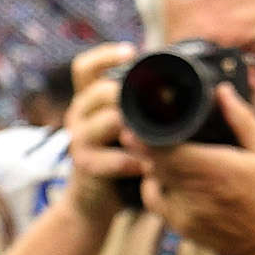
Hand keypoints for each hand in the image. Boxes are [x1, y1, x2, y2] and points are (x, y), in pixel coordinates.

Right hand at [60, 43, 146, 224]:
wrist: (93, 202)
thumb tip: (175, 80)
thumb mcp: (123, 126)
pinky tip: (151, 165)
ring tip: (160, 134)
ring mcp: (79, 141)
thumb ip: (136, 105)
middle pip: (101, 90)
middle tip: (162, 102)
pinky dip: (137, 161)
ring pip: (110, 121)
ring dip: (139, 128)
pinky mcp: (86, 167)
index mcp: (88, 100)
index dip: (105, 55)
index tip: (132, 52)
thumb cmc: (117, 157)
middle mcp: (78, 115)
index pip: (85, 68)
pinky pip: (116, 159)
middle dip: (132, 95)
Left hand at [142, 75, 254, 254]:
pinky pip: (155, 202)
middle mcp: (197, 193)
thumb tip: (222, 91)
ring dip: (149, 165)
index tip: (136, 123)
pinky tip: (161, 175)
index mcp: (216, 169)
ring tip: (149, 150)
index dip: (147, 138)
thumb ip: (243, 119)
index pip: (168, 152)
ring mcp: (187, 213)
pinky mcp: (183, 227)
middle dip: (142, 146)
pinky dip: (153, 186)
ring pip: (152, 182)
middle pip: (154, 164)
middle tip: (135, 129)